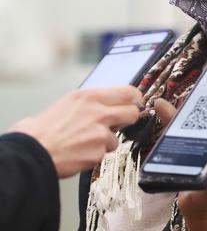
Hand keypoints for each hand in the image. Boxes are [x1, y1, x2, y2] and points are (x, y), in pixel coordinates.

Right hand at [10, 86, 142, 177]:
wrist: (31, 151)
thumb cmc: (42, 129)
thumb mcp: (67, 103)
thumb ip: (90, 102)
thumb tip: (104, 103)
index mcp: (89, 96)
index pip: (127, 92)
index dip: (135, 98)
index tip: (135, 102)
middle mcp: (98, 112)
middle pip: (132, 112)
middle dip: (129, 119)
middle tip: (120, 123)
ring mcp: (100, 133)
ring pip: (116, 137)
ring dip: (105, 142)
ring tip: (85, 142)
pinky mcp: (98, 152)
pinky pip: (104, 153)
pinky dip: (94, 155)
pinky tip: (79, 152)